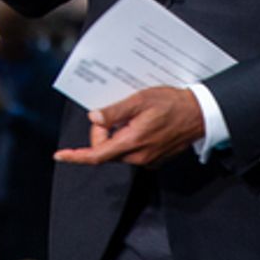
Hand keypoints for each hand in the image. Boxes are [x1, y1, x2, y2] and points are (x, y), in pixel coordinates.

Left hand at [54, 87, 204, 166]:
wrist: (200, 115)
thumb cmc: (172, 104)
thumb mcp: (141, 100)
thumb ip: (115, 111)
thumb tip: (94, 118)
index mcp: (132, 142)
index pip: (96, 155)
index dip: (76, 156)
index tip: (60, 155)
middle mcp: (138, 157)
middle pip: (105, 150)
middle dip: (102, 133)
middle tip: (114, 112)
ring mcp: (147, 160)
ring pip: (117, 150)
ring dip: (116, 134)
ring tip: (133, 116)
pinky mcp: (153, 158)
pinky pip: (131, 151)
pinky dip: (127, 138)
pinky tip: (141, 123)